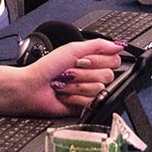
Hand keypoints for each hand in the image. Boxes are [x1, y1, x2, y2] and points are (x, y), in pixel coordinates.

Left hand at [4, 39, 122, 115]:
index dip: (98, 60)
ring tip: (65, 82)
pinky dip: (75, 96)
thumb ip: (98, 45)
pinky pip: (91, 101)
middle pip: (108, 75)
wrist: (33, 86)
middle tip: (71, 71)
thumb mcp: (73, 49)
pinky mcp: (84, 106)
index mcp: (91, 60)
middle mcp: (92, 75)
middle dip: (85, 72)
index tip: (82, 59)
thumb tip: (118, 45)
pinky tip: (65, 94)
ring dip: (77, 84)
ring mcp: (88, 91)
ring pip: (99, 88)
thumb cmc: (48, 67)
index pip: (113, 60)